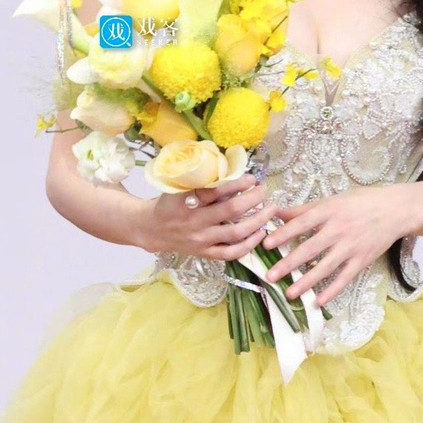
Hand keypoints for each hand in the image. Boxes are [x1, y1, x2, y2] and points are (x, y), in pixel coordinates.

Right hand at [138, 173, 277, 261]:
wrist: (152, 228)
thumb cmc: (170, 201)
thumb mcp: (179, 186)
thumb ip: (202, 180)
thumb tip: (233, 168)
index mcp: (186, 200)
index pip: (215, 191)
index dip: (236, 183)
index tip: (251, 178)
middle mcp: (194, 221)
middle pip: (230, 211)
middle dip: (253, 199)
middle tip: (265, 190)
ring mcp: (200, 240)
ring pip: (235, 234)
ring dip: (257, 221)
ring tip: (270, 210)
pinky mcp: (204, 253)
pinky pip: (230, 253)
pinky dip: (248, 245)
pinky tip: (261, 233)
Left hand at [261, 186, 418, 306]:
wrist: (395, 210)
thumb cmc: (360, 202)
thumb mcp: (332, 200)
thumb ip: (304, 209)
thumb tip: (276, 211)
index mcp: (329, 211)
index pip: (302, 223)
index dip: (284, 233)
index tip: (266, 244)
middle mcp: (338, 229)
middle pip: (310, 248)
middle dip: (289, 263)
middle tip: (270, 275)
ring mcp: (351, 246)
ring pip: (325, 267)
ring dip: (306, 281)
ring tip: (289, 293)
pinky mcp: (362, 260)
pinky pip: (344, 278)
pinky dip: (332, 291)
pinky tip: (318, 301)